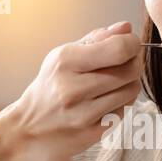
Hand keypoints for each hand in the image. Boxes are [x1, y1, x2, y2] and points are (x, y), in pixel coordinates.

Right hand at [0, 21, 141, 160]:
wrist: (29, 128)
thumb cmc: (50, 87)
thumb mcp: (63, 56)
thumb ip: (96, 39)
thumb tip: (126, 28)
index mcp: (66, 62)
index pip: (119, 49)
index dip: (132, 44)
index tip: (130, 44)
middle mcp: (73, 88)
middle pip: (129, 71)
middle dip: (133, 64)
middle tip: (124, 64)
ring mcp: (83, 114)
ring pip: (130, 91)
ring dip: (128, 85)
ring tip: (114, 84)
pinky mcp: (92, 132)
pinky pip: (122, 112)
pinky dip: (119, 105)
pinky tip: (104, 102)